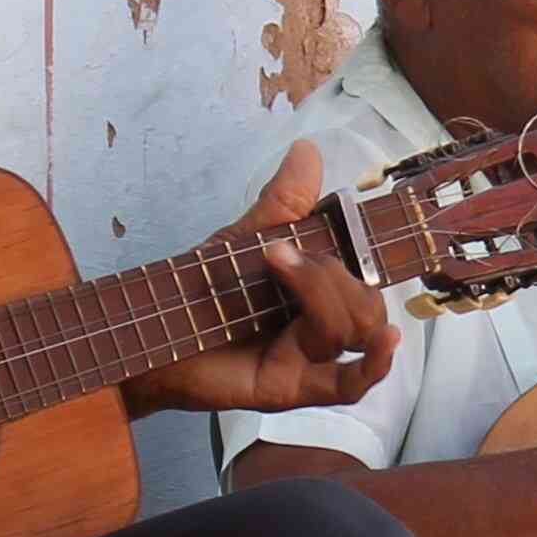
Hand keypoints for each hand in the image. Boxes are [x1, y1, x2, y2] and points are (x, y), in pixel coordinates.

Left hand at [131, 141, 402, 416]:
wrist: (151, 329)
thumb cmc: (199, 289)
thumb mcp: (245, 238)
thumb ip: (284, 202)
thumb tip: (307, 150)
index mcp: (320, 286)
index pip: (370, 268)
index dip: (379, 248)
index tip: (380, 221)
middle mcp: (325, 321)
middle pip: (368, 301)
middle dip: (329, 271)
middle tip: (278, 255)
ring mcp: (313, 356)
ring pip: (357, 328)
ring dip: (324, 294)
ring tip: (278, 271)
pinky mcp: (296, 386)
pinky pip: (350, 384)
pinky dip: (374, 363)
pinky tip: (385, 341)